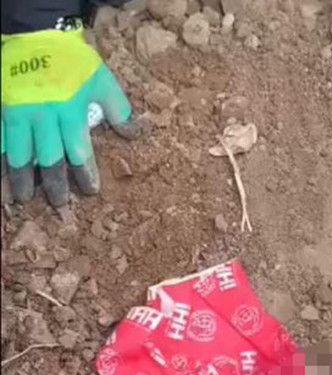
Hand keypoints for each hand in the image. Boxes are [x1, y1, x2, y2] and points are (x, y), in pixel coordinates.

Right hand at [1, 22, 141, 207]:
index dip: (85, 175)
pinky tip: (2, 177)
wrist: (34, 31)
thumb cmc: (72, 59)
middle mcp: (43, 116)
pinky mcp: (0, 106)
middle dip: (54, 185)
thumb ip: (118, 109)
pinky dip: (0, 160)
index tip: (90, 192)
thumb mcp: (101, 79)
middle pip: (49, 160)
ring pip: (18, 154)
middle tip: (59, 204)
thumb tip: (136, 133)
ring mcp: (17, 112)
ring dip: (21, 179)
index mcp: (70, 112)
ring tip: (23, 198)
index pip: (80, 153)